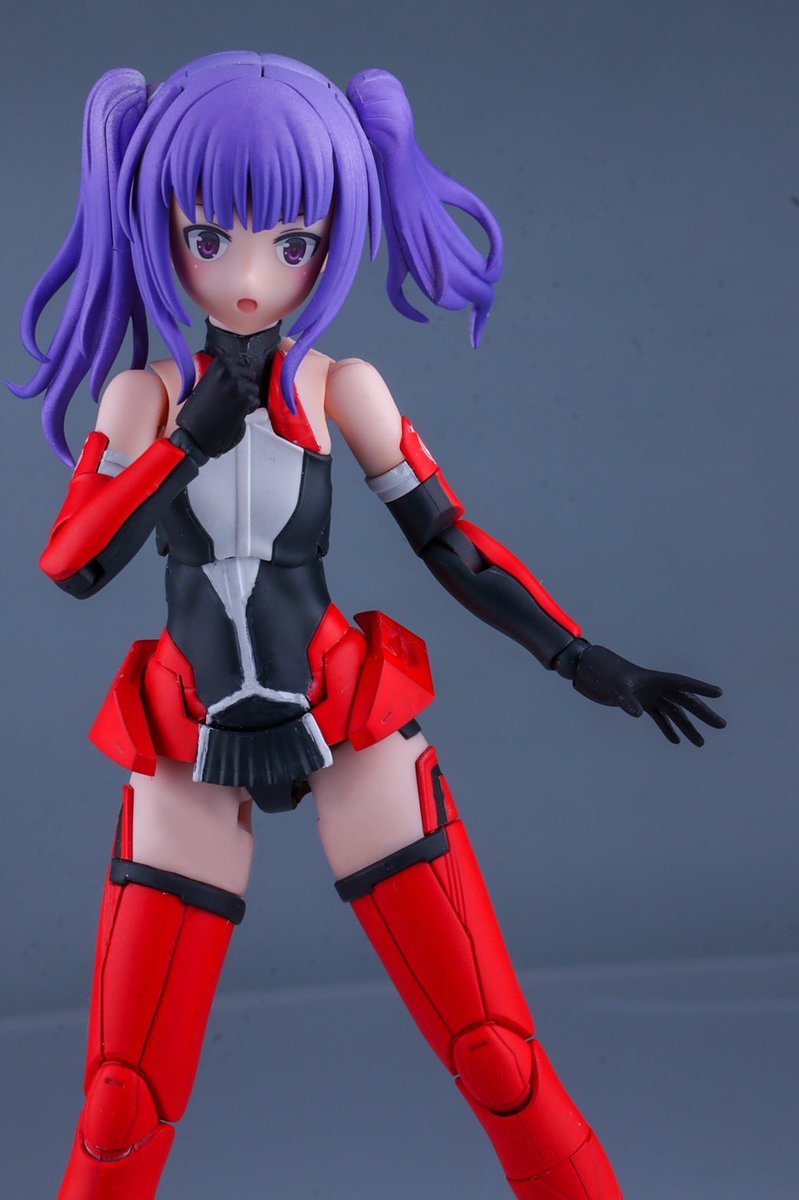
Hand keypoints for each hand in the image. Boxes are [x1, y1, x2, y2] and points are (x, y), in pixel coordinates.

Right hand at [175, 355, 259, 459]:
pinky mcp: (245, 399)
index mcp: (219, 363)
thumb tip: (236, 372)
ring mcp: (238, 384)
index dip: (239, 375)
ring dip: (247, 398)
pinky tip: (234, 413)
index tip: (232, 383)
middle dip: (244, 386)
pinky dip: (248, 409)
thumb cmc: (197, 413)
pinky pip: (256, 402)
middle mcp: (229, 371)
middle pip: (250, 374)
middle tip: (231, 397)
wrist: (195, 434)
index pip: (241, 362)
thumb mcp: (207, 384)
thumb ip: (222, 375)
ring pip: (254, 389)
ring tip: (231, 406)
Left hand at [573, 644, 724, 745]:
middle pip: (685, 701)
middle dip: (703, 714)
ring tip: (700, 743)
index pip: (683, 684)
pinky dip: (666, 728)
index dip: (701, 688)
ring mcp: (649, 695)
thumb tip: (638, 714)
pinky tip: (675, 741)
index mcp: (655, 679)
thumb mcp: (615, 686)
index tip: (719, 693)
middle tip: (721, 725)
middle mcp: (655, 687)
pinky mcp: (640, 703)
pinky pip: (658, 717)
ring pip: (674, 712)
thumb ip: (627, 700)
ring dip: (686, 727)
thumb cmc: (602, 674)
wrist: (588, 671)